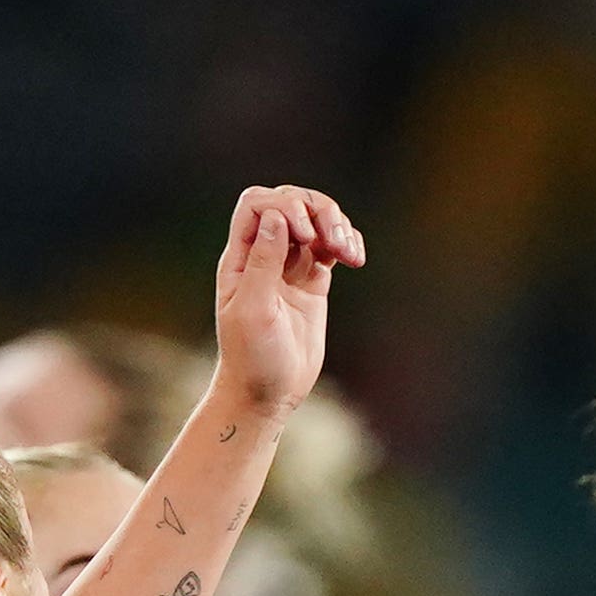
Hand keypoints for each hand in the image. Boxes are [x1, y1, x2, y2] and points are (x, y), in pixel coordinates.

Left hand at [206, 183, 367, 424]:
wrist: (267, 393)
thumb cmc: (252, 358)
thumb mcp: (253, 311)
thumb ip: (263, 262)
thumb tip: (276, 217)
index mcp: (241, 258)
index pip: (257, 204)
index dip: (283, 207)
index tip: (303, 237)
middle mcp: (264, 254)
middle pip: (289, 202)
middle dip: (315, 210)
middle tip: (331, 242)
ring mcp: (290, 266)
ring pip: (314, 219)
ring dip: (336, 224)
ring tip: (348, 254)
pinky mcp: (313, 282)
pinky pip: (330, 245)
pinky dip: (346, 242)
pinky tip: (354, 260)